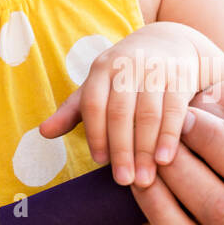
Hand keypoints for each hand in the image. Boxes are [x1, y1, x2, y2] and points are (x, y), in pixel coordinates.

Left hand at [40, 22, 223, 187]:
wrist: (169, 43)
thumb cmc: (124, 74)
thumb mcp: (97, 86)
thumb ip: (72, 111)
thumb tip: (43, 133)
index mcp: (101, 68)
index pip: (93, 104)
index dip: (95, 134)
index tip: (99, 162)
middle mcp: (126, 66)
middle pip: (120, 112)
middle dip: (121, 150)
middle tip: (123, 181)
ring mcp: (154, 70)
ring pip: (148, 114)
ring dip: (145, 150)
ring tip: (144, 179)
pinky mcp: (180, 77)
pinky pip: (174, 110)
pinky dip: (169, 137)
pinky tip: (165, 160)